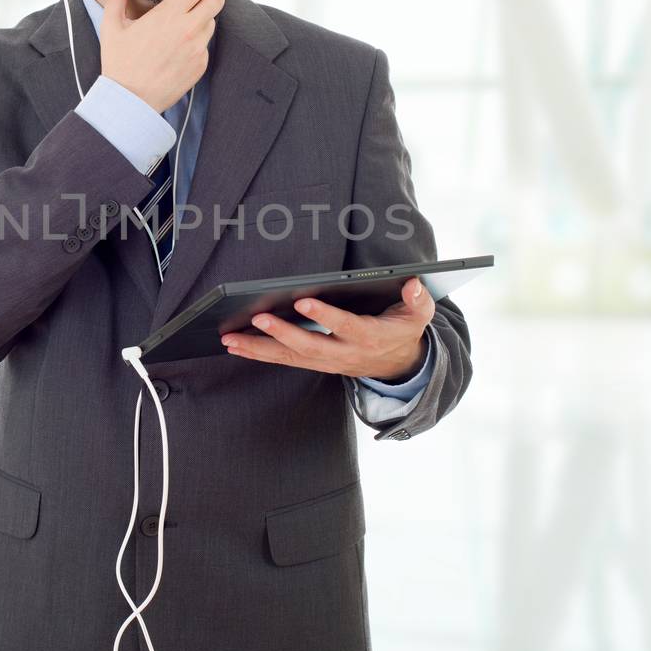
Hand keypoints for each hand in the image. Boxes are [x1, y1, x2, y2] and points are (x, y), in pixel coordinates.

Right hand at [99, 0, 222, 112]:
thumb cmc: (119, 62)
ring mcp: (197, 49)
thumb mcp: (112, 27)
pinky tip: (178, 48)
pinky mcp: (201, 65)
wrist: (131, 100)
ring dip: (202, 19)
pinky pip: (205, 45)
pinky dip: (196, 42)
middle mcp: (188, 29)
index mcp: (169, 15)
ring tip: (182, 24)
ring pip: (212, 22)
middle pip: (216, 0)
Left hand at [219, 277, 433, 380]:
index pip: (346, 326)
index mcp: (369, 337)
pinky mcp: (315, 364)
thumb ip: (418, 300)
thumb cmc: (403, 331)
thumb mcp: (419, 316)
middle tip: (257, 318)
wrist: (398, 366)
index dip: (325, 315)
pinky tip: (236, 346)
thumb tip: (413, 284)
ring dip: (260, 349)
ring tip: (231, 338)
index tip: (303, 301)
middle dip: (282, 334)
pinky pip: (284, 361)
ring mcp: (328, 362)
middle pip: (310, 347)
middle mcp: (345, 353)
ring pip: (291, 358)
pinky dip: (259, 354)